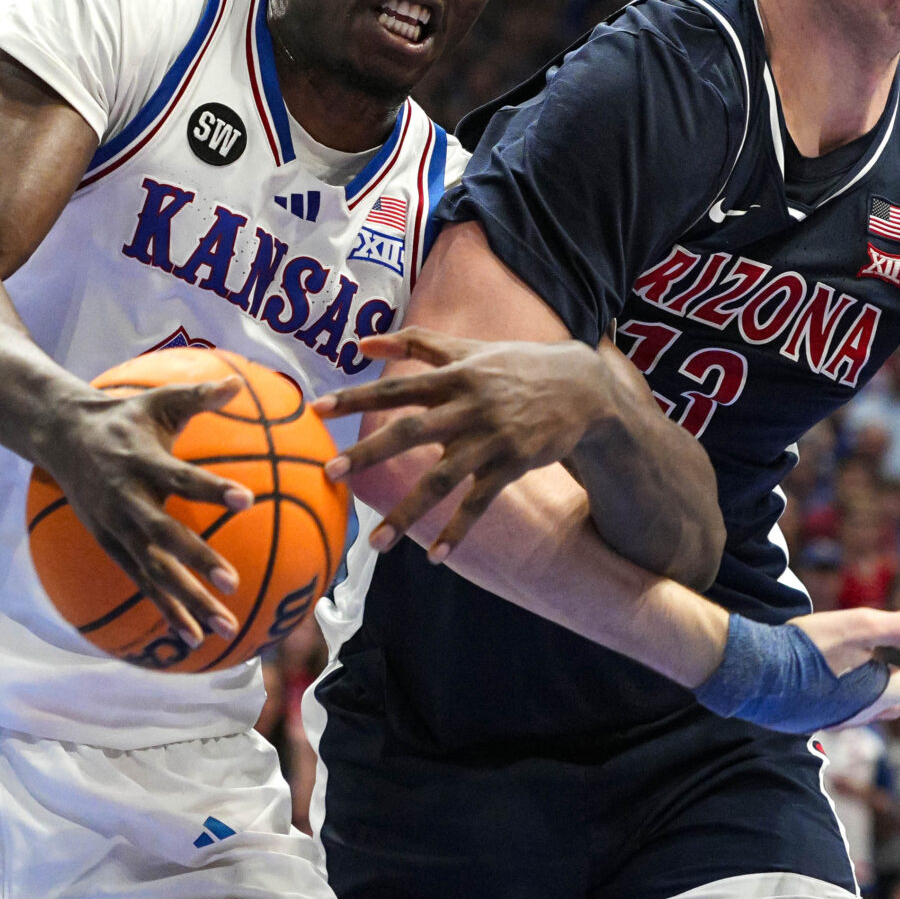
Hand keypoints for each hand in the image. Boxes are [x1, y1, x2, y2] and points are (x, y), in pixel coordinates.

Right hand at [34, 379, 257, 644]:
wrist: (59, 435)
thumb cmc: (122, 415)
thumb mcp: (157, 398)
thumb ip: (199, 394)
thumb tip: (240, 382)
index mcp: (141, 461)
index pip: (181, 477)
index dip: (211, 489)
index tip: (247, 498)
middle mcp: (126, 499)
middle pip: (163, 536)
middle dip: (196, 560)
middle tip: (232, 582)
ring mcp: (115, 527)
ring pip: (153, 572)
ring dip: (187, 602)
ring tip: (224, 628)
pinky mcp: (109, 545)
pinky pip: (141, 583)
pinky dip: (166, 610)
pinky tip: (194, 638)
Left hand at [314, 328, 613, 560]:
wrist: (582, 388)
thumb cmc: (516, 365)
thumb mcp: (468, 349)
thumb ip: (416, 344)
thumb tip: (362, 343)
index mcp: (453, 377)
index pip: (395, 387)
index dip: (356, 397)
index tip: (317, 409)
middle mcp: (468, 407)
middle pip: (409, 431)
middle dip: (367, 453)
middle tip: (329, 473)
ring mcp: (490, 438)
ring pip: (441, 480)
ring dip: (407, 513)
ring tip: (375, 543)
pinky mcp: (512, 464)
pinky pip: (479, 503)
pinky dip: (457, 529)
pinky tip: (434, 555)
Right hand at [694, 608, 899, 736]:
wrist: (755, 673)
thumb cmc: (807, 648)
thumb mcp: (855, 626)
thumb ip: (894, 628)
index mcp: (882, 692)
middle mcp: (866, 712)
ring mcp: (841, 717)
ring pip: (883, 708)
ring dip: (899, 694)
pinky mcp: (819, 715)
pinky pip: (858, 709)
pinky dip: (870, 696)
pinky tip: (855, 686)